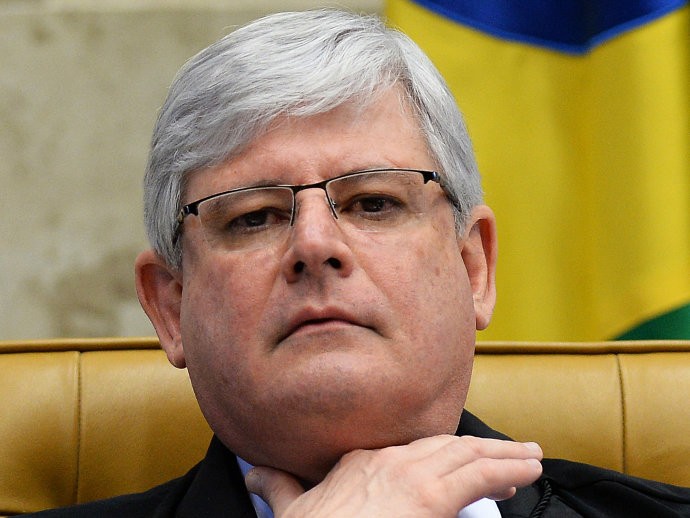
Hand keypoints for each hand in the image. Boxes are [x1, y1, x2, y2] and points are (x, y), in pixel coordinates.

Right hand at [244, 434, 542, 516]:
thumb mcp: (290, 509)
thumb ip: (277, 486)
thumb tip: (253, 471)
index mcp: (363, 461)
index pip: (415, 451)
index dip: (447, 454)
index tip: (471, 462)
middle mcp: (391, 461)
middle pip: (448, 448)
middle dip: (486, 451)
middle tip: (517, 454)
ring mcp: (412, 477)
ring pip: (469, 457)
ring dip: (505, 457)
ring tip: (531, 459)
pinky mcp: (430, 498)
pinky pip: (478, 476)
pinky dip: (506, 470)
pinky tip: (526, 472)